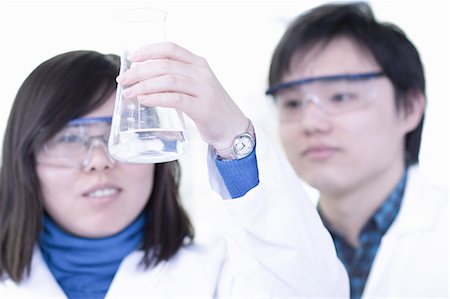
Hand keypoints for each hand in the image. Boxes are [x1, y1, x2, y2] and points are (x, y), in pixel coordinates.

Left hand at [116, 42, 248, 149]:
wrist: (232, 127)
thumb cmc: (210, 107)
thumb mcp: (197, 85)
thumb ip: (178, 78)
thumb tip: (144, 77)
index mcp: (199, 63)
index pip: (171, 48)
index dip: (149, 50)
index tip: (132, 58)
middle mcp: (202, 73)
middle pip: (164, 64)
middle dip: (139, 71)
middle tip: (123, 80)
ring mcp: (204, 89)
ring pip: (168, 80)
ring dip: (144, 86)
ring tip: (130, 93)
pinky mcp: (202, 107)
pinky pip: (174, 99)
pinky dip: (155, 98)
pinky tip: (144, 100)